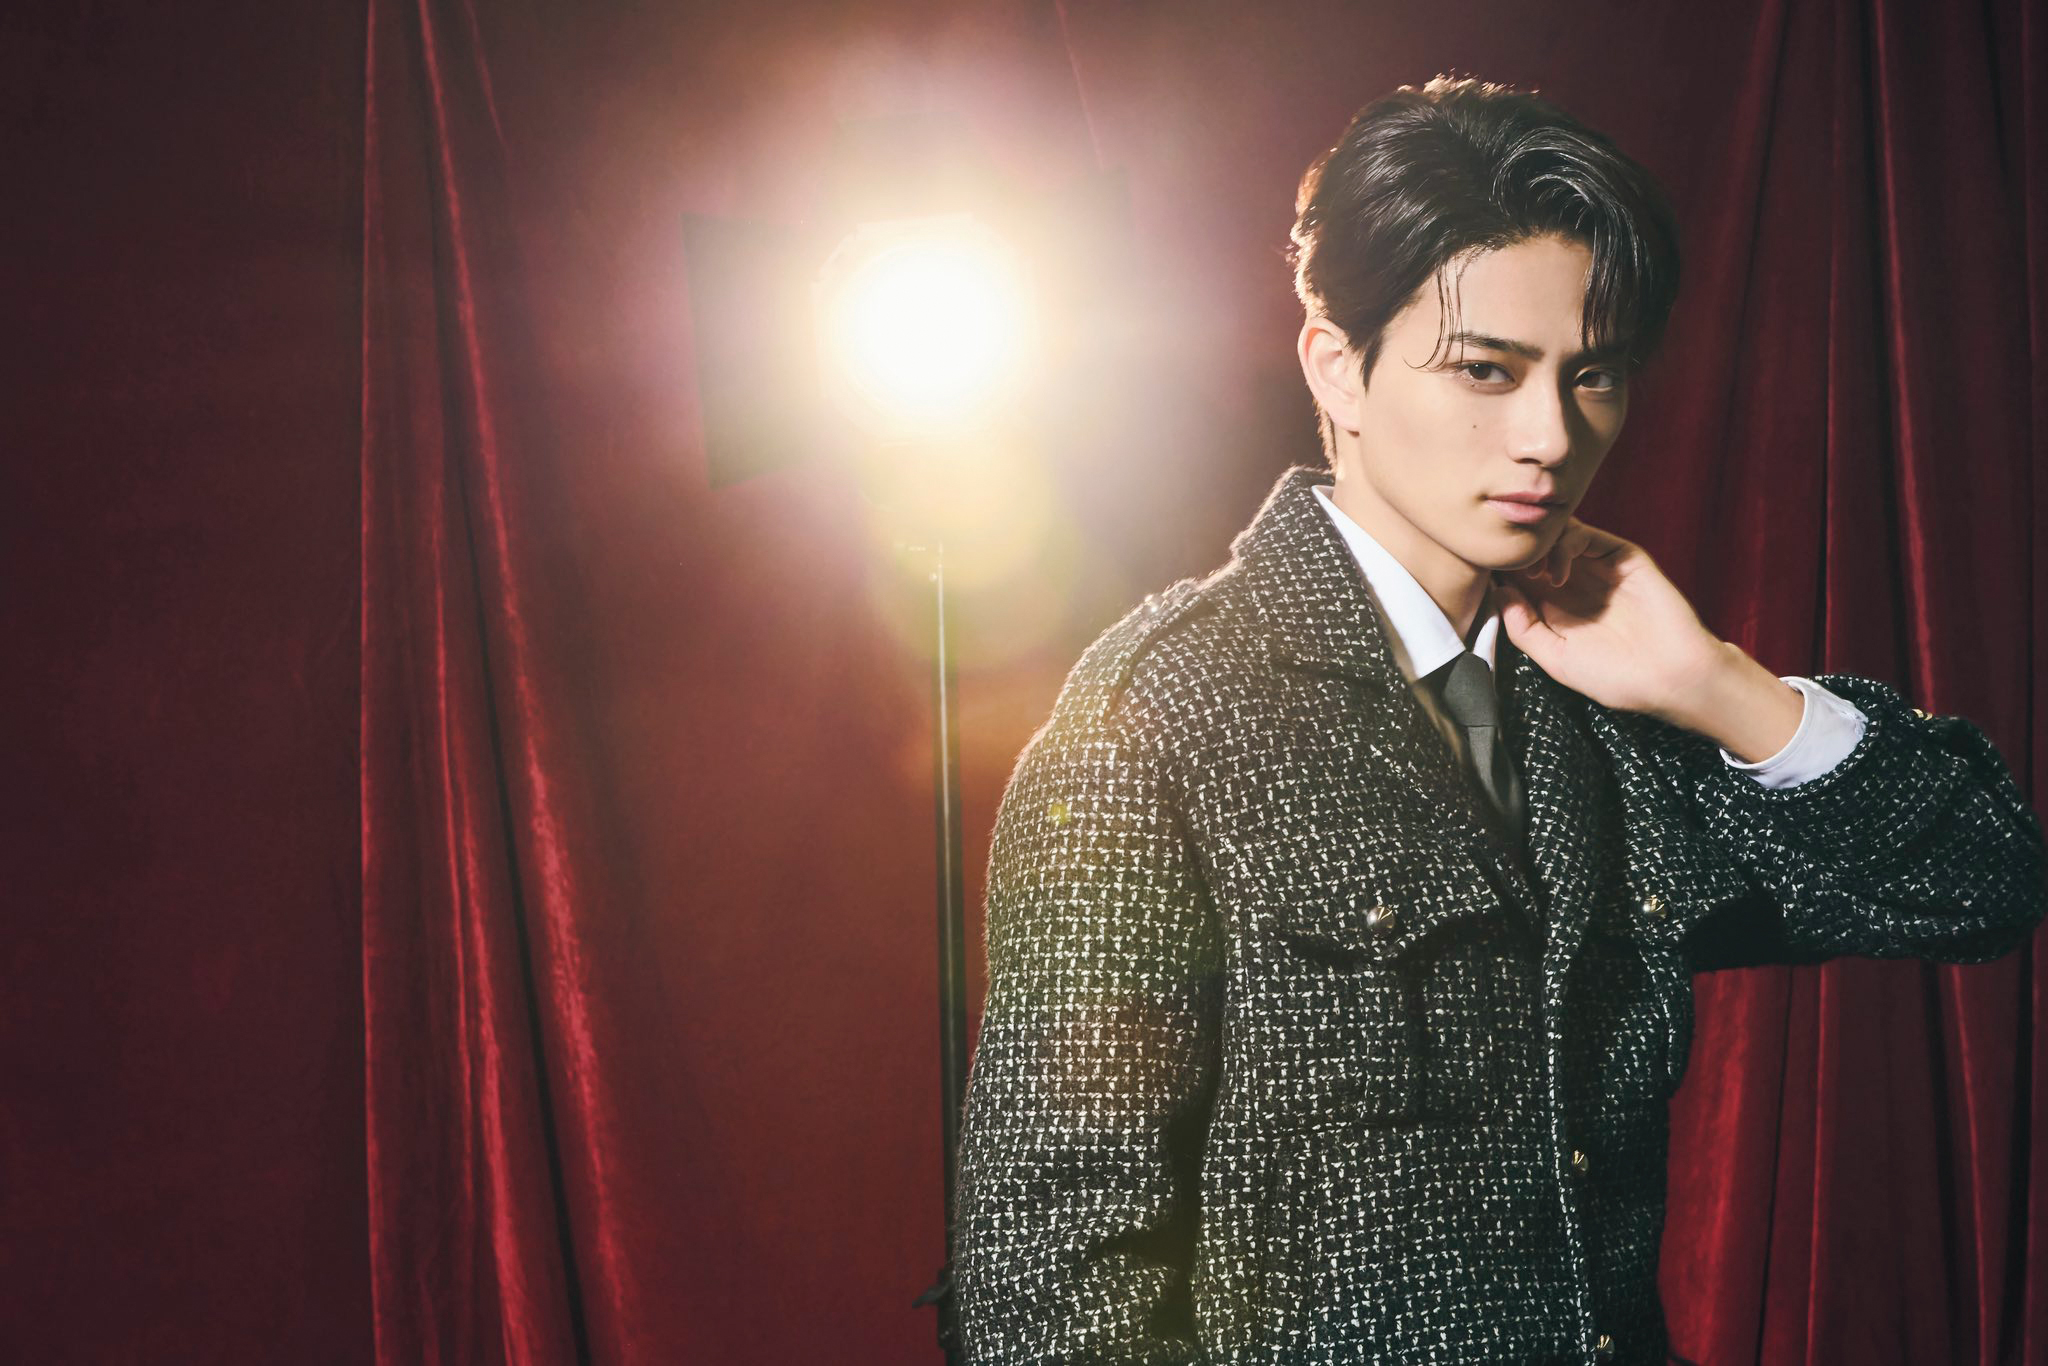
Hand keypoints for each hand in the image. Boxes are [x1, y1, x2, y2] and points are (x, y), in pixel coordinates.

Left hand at [1490, 518, 1724, 719]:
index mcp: (1555, 608)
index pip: (1517, 577)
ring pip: (1555, 538)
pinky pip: (1583, 535)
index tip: (1484, 582)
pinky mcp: (1620, 556)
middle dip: (1514, 556)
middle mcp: (1574, 584)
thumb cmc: (1617, 677)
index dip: (1498, 573)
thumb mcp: (1555, 659)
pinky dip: (1561, 546)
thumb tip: (1498, 591)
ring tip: (1532, 577)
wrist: (1672, 677)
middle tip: (1506, 573)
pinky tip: (1555, 576)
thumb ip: (1523, 628)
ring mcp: (1597, 568)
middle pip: (1533, 551)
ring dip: (1535, 550)